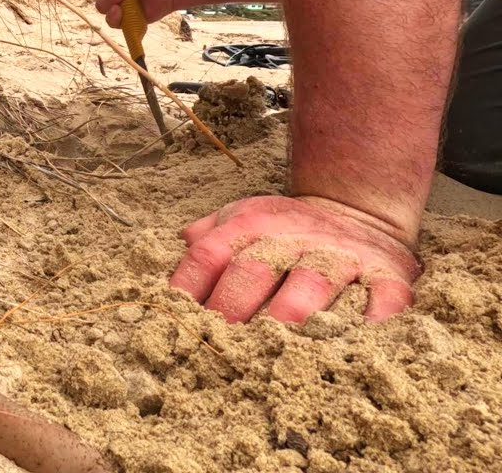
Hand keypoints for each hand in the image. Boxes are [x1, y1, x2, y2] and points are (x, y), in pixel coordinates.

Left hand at [169, 196, 420, 322]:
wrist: (356, 211)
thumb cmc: (284, 230)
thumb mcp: (241, 218)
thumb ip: (205, 239)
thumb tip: (173, 261)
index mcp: (251, 226)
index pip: (210, 254)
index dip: (189, 287)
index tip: (175, 320)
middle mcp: (294, 238)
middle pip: (254, 270)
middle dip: (231, 308)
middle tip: (216, 346)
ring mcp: (340, 256)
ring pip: (311, 284)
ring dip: (288, 316)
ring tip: (270, 351)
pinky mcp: (387, 277)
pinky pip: (382, 300)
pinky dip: (371, 323)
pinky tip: (352, 346)